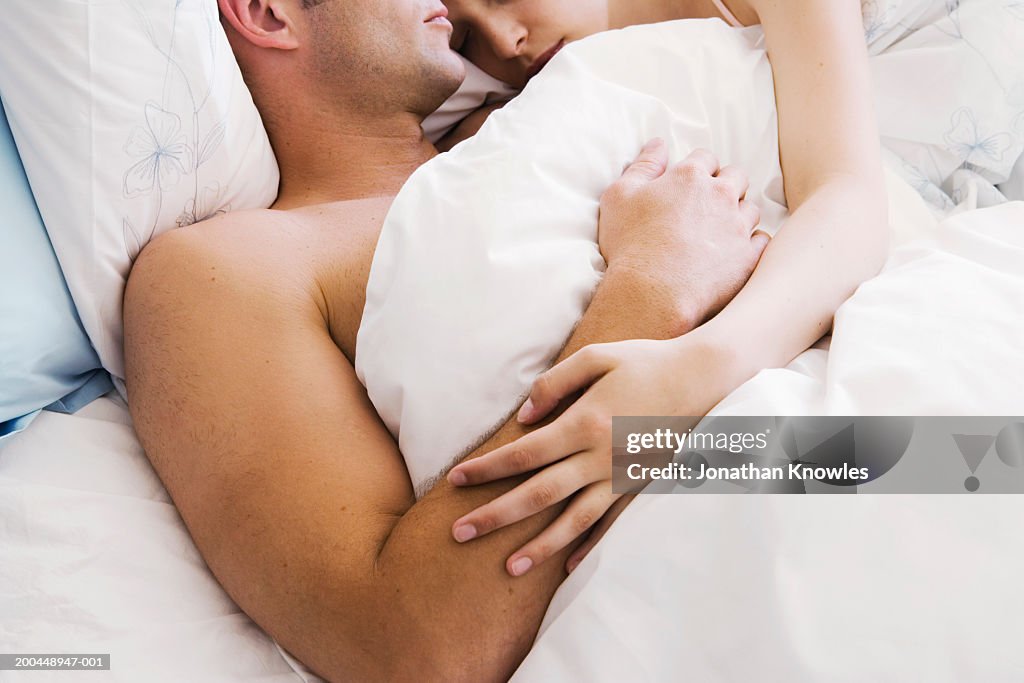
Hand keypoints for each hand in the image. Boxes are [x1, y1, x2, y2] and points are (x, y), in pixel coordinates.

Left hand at [448, 331, 739, 575]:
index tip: (455, 480)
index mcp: (584, 422)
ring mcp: (621, 477)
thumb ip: (556, 383)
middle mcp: (600, 457)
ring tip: (508, 567)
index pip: (523, 454)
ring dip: (538, 546)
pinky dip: (590, 548)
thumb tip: (523, 416)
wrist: (707, 379)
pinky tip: (568, 568)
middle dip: (496, 515)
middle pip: (538, 493)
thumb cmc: (647, 361)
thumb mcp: (598, 357)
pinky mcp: (640, 486)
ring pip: (573, 520)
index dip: (487, 469)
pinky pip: (612, 524)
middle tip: (460, 533)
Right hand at [598, 139, 768, 326]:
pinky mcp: (748, 257)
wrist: (650, 293)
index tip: (688, 186)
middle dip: (725, 186)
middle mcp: (721, 195)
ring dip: (738, 215)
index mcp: (690, 176)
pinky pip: (762, 241)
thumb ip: (642, 166)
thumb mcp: (619, 197)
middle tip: (707, 206)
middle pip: (736, 177)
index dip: (697, 170)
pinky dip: (752, 243)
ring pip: (751, 209)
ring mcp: (738, 226)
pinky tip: (735, 251)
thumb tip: (658, 143)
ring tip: (719, 232)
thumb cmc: (629, 245)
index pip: (705, 158)